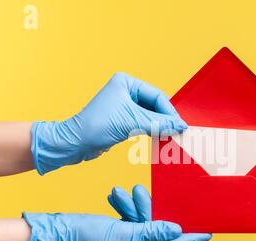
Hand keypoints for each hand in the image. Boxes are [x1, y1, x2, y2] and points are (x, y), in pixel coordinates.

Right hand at [19, 185, 211, 240]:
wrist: (65, 231)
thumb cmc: (93, 236)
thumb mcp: (128, 232)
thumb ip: (154, 230)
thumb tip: (176, 230)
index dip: (189, 239)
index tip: (207, 233)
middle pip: (155, 229)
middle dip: (147, 210)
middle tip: (140, 193)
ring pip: (142, 220)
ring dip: (133, 206)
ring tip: (119, 195)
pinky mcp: (121, 234)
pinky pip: (131, 219)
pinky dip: (125, 208)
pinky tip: (116, 198)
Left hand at [31, 72, 186, 174]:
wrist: (75, 143)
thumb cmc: (96, 126)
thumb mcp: (131, 122)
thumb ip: (158, 123)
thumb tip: (180, 125)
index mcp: (126, 82)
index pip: (157, 96)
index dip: (170, 112)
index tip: (180, 125)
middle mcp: (126, 91)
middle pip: (155, 105)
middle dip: (166, 119)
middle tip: (179, 132)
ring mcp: (124, 106)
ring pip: (151, 115)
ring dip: (161, 126)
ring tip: (172, 136)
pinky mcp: (123, 120)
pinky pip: (144, 123)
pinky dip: (153, 130)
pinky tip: (161, 137)